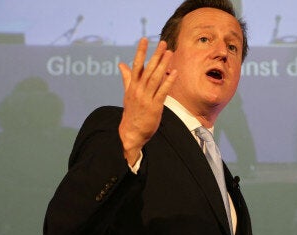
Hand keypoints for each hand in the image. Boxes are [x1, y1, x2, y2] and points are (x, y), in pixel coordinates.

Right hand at [118, 38, 177, 163]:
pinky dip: (169, 81)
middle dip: (155, 55)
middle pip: (148, 69)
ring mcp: (146, 98)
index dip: (140, 52)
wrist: (131, 133)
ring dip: (163, 65)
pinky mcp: (155, 107)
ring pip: (156, 78)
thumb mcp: (128, 94)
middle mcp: (138, 90)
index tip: (144, 40)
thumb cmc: (132, 112)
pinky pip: (162, 91)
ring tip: (169, 53)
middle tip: (162, 43)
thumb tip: (121, 64)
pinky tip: (175, 73)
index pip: (136, 65)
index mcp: (132, 86)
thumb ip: (127, 78)